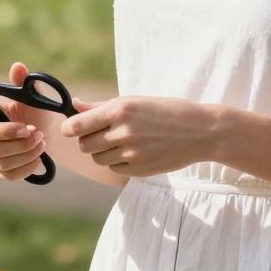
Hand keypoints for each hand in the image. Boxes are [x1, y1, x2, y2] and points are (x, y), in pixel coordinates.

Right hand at [0, 60, 92, 181]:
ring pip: (2, 164)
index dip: (6, 132)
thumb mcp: (31, 96)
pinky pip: (8, 176)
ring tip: (42, 144)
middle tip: (40, 136)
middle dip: (21, 145)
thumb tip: (18, 67)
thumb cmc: (33, 112)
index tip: (27, 129)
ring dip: (27, 155)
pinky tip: (38, 159)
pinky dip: (26, 168)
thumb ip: (23, 82)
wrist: (42, 133)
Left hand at [61, 94, 208, 176]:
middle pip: (84, 144)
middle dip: (88, 140)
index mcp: (120, 110)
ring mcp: (131, 153)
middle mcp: (123, 131)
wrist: (201, 131)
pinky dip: (118, 161)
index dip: (69, 128)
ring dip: (102, 152)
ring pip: (97, 158)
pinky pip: (114, 168)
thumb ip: (101, 106)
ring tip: (122, 141)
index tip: (71, 129)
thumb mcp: (134, 101)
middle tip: (102, 134)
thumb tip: (74, 105)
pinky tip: (134, 151)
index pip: (76, 125)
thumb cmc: (166, 111)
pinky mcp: (139, 169)